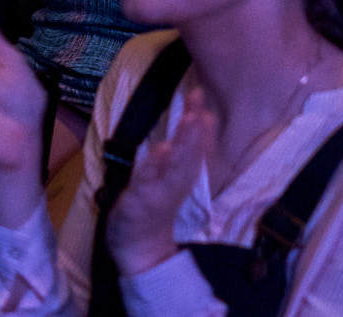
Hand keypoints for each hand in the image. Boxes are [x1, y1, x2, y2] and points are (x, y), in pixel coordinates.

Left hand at [105, 81, 212, 276]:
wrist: (141, 248)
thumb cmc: (158, 205)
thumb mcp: (177, 176)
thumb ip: (189, 148)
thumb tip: (204, 116)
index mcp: (184, 175)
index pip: (196, 146)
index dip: (201, 123)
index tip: (200, 95)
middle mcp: (175, 183)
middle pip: (188, 155)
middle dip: (194, 131)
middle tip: (198, 105)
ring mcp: (158, 194)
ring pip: (173, 169)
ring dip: (182, 146)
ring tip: (188, 122)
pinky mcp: (138, 205)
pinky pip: (146, 185)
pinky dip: (154, 170)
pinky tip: (160, 152)